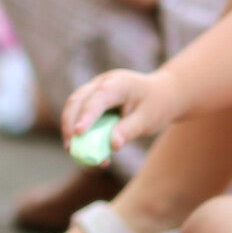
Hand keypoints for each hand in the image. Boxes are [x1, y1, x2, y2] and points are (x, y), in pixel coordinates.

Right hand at [62, 68, 187, 155]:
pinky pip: (79, 113)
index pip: (99, 98)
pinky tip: (84, 147)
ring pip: (74, 105)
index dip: (86, 115)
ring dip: (69, 127)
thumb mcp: (148, 120)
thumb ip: (129, 130)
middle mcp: (103, 82)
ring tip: (71, 149)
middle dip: (69, 123)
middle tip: (69, 147)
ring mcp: (95, 89)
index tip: (78, 134)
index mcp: (120, 83)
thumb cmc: (156, 106)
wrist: (162, 94)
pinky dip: (78, 129)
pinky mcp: (92, 100)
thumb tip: (113, 145)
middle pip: (77, 99)